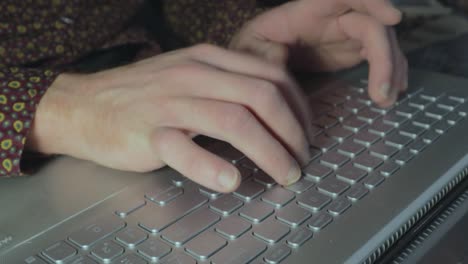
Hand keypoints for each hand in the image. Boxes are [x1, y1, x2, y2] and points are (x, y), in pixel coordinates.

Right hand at [28, 44, 311, 191]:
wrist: (84, 104)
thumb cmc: (142, 95)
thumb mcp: (190, 73)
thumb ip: (229, 80)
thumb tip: (275, 98)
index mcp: (209, 59)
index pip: (271, 76)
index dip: (299, 108)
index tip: (306, 134)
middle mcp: (194, 75)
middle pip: (261, 96)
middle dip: (292, 132)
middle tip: (301, 160)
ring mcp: (170, 102)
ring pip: (233, 120)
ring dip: (269, 151)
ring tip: (283, 174)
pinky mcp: (148, 131)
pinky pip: (182, 147)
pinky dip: (209, 165)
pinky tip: (230, 180)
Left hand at [230, 0, 407, 106]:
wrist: (259, 58)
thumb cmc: (253, 47)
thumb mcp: (249, 46)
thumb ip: (262, 53)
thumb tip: (280, 60)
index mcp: (309, 9)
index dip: (373, 0)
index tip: (393, 18)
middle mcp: (334, 16)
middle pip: (372, 25)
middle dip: (384, 56)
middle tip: (382, 92)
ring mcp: (345, 34)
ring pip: (381, 42)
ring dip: (391, 69)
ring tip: (386, 99)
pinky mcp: (350, 51)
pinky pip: (378, 56)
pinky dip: (388, 72)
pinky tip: (390, 90)